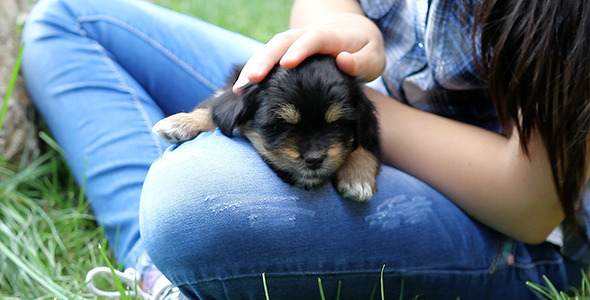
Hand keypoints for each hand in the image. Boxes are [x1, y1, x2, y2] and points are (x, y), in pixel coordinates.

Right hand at [233, 13, 384, 92]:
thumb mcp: (373, 57)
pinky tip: (241, 89)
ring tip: (240, 88)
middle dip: (266, 59)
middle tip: (253, 78)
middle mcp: (308, 35)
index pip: (313, 39)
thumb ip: (361, 61)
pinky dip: (254, 71)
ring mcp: (295, 42)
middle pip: (283, 42)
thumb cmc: (365, 51)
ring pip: (271, 49)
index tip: (287, 63)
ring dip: (254, 66)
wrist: (353, 34)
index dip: (300, 49)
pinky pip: (268, 58)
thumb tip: (343, 61)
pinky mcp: (286, 52)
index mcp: (331, 36)